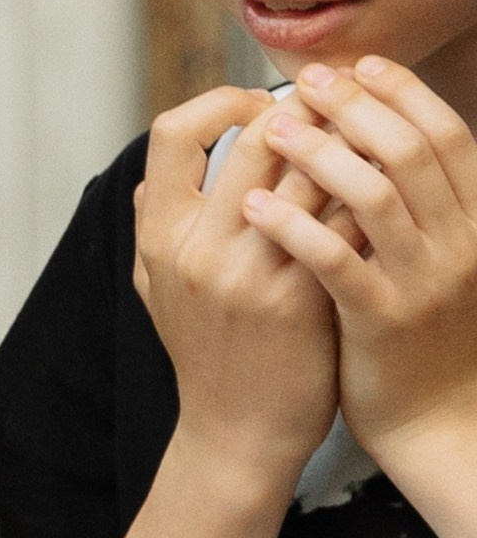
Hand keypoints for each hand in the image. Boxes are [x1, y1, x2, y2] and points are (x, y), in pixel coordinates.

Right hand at [132, 87, 339, 491]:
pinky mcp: (303, 300)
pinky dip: (366, 196)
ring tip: (365, 135)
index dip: (219, 103)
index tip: (255, 107)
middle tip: (331, 107)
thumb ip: (151, 226)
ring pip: (311, 174)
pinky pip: (343, 224)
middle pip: (256, 140)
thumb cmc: (204, 355)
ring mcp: (252, 275)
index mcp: (160, 237)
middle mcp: (200, 250)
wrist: (238, 434)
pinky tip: (386, 188)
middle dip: (303, 112)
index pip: (173, 132)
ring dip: (345, 145)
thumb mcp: (154, 289)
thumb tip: (155, 175)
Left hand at [249, 59, 476, 475]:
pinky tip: (253, 204)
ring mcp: (425, 283)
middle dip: (355, 106)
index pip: (446, 135)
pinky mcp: (384, 321)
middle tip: (305, 82)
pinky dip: (293, 225)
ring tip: (273, 129)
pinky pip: (336, 260)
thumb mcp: (440, 259)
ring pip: (375, 195)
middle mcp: (462, 245)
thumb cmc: (425, 333)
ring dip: (320, 153)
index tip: (357, 65)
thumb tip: (374, 134)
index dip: (402, 93)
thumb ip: (420, 203)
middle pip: (409, 150)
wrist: (439, 422)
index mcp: (475, 222)